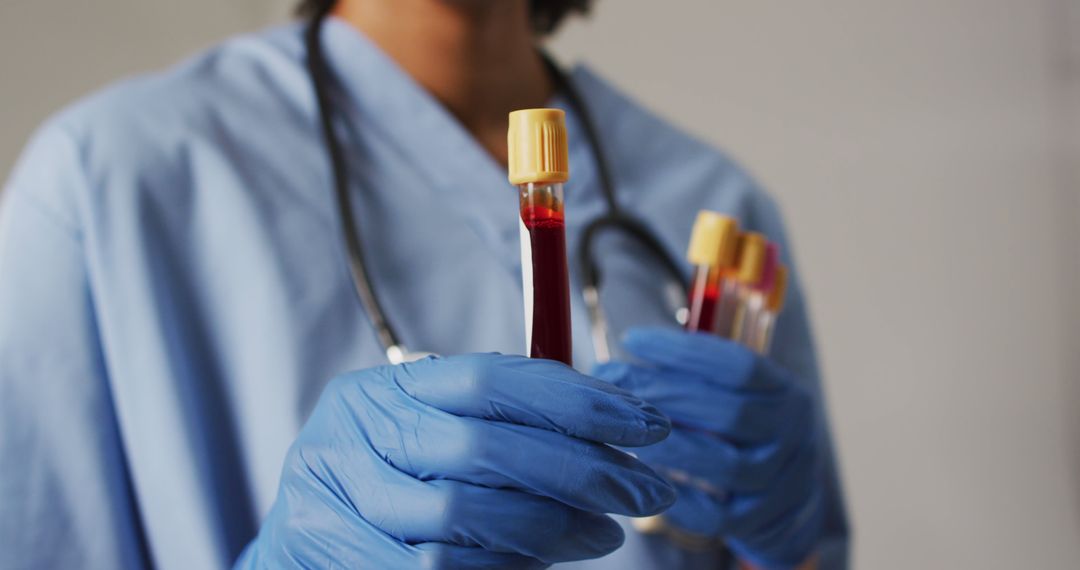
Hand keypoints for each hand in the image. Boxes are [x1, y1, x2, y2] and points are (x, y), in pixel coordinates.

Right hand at [237, 353, 675, 568]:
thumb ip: (504, 427)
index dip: (576, 399)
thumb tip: (617, 429)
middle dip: (580, 469)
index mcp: (388, 387)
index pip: (491, 378)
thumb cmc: (393, 486)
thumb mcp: (437, 440)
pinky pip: (434, 568)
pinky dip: (498, 569)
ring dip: (548, 529)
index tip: (646, 424)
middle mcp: (354, 429)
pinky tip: (540, 565)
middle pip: (482, 445)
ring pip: (460, 515)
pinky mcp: (330, 551)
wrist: (302, 549)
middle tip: (645, 491)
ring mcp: (334, 494)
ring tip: (604, 535)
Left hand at [594, 328, 822, 567]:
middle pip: (729, 413)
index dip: (683, 352)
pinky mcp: (761, 522)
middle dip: (664, 396)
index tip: (633, 340)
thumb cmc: (742, 434)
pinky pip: (715, 516)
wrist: (788, 501)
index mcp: (786, 392)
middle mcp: (793, 434)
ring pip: (725, 465)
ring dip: (669, 448)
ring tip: (623, 434)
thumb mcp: (734, 395)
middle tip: (613, 387)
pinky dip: (678, 498)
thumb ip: (688, 376)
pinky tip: (644, 478)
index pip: (740, 366)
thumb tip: (611, 370)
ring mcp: (782, 482)